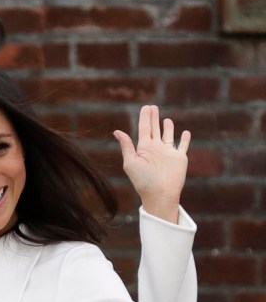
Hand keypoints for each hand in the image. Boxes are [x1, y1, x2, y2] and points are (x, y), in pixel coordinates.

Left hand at [113, 105, 190, 222]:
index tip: (146, 107)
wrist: (159, 194)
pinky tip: (185, 133)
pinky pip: (183, 146)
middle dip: (154, 118)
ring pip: (168, 135)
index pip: (144, 128)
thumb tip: (116, 131)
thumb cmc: (143, 180)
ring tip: (166, 120)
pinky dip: (185, 139)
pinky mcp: (180, 158)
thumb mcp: (130, 162)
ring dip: (168, 127)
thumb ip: (126, 146)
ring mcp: (168, 153)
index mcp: (144, 148)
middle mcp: (156, 149)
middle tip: (153, 107)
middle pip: (155, 129)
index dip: (145, 117)